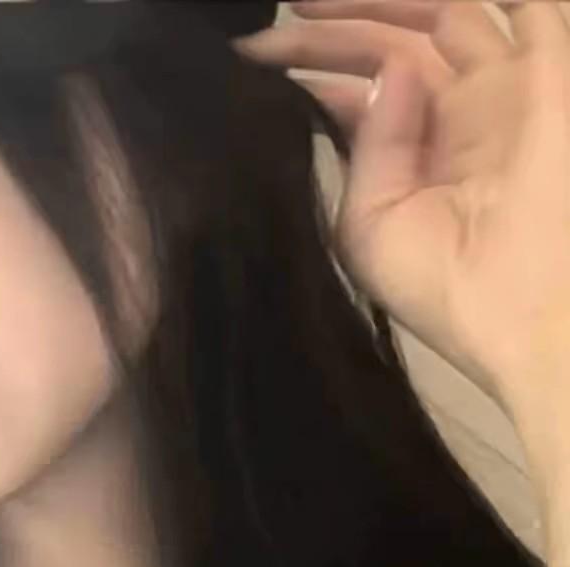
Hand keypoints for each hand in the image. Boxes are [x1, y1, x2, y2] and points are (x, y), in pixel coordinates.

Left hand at [234, 2, 569, 474]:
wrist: (517, 309)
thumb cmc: (439, 282)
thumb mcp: (369, 223)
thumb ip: (366, 145)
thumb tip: (379, 72)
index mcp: (417, 158)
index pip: (360, 92)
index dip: (311, 68)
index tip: (252, 60)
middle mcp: (458, 117)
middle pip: (392, 45)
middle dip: (334, 29)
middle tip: (278, 18)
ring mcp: (501, 91)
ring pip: (442, 13)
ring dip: (382, 1)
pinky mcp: (543, 74)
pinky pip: (522, 6)